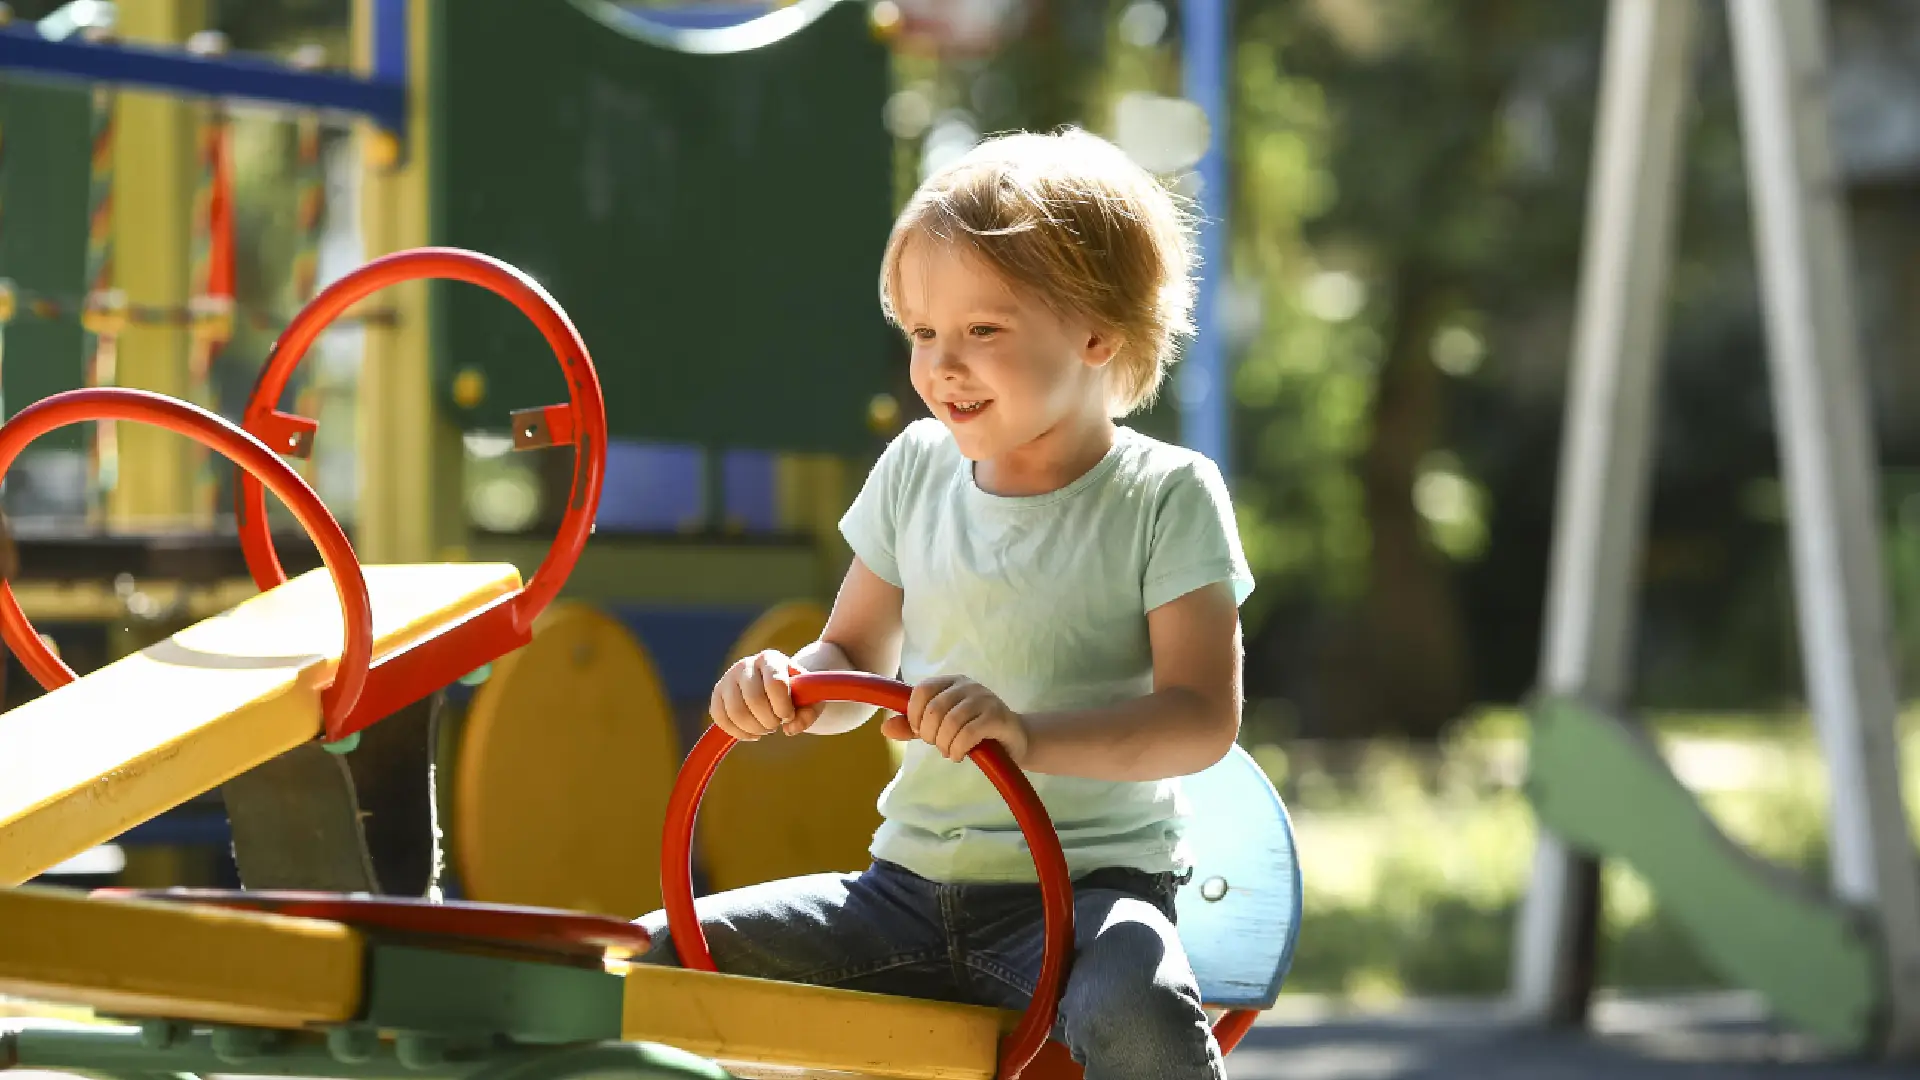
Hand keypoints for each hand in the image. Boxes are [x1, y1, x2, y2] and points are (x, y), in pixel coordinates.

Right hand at [709, 650, 819, 740]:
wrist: (775, 686)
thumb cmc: (796, 692)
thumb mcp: (810, 699)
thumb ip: (809, 713)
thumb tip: (790, 728)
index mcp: (770, 659)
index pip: (775, 683)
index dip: (783, 706)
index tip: (789, 715)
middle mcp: (746, 664)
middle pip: (754, 700)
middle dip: (769, 720)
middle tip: (777, 723)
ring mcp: (728, 678)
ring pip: (736, 712)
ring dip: (755, 728)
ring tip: (767, 727)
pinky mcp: (717, 694)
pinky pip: (721, 719)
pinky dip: (739, 733)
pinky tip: (753, 733)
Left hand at [880, 675, 1029, 763]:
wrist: (1013, 741)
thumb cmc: (973, 732)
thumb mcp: (940, 728)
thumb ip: (913, 727)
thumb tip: (885, 728)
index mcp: (951, 682)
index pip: (922, 690)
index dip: (914, 714)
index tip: (921, 731)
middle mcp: (967, 685)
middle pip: (934, 709)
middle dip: (930, 734)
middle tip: (938, 745)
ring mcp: (984, 699)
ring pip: (950, 722)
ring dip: (944, 744)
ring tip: (949, 751)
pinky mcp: (997, 716)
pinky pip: (968, 733)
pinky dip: (958, 749)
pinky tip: (960, 754)